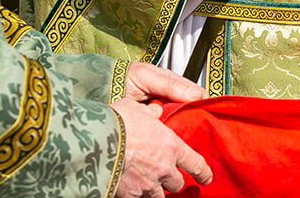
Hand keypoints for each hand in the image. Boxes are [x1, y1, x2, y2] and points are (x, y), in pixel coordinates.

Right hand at [110, 63, 211, 196]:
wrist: (94, 141)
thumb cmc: (116, 122)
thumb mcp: (137, 109)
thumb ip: (149, 115)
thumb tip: (154, 113)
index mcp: (171, 146)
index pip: (196, 164)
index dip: (203, 173)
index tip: (206, 177)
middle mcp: (163, 168)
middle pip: (177, 184)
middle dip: (172, 181)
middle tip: (165, 176)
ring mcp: (147, 184)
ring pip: (158, 196)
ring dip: (155, 190)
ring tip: (147, 184)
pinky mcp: (130, 195)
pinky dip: (136, 195)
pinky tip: (130, 189)